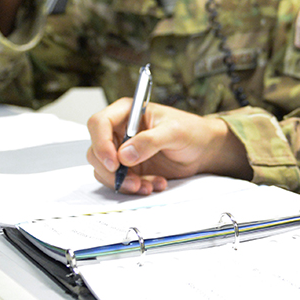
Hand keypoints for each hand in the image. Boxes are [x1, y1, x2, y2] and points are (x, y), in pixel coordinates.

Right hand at [86, 100, 251, 194]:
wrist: (203, 150)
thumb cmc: (192, 131)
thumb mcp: (174, 131)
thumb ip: (150, 141)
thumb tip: (124, 154)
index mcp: (128, 112)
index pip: (99, 123)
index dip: (101, 143)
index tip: (114, 162)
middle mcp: (120, 131)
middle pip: (96, 150)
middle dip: (112, 171)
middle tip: (132, 181)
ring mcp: (123, 151)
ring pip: (104, 170)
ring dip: (124, 183)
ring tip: (148, 185)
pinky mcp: (129, 168)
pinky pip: (119, 181)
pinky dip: (134, 187)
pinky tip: (155, 184)